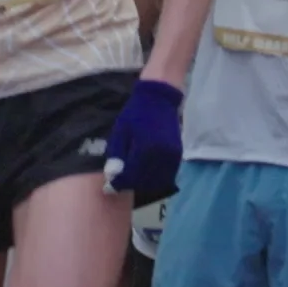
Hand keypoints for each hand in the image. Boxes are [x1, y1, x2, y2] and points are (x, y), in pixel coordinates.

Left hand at [100, 78, 183, 198]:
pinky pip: (167, 175)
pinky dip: (155, 179)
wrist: (159, 100)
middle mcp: (162, 155)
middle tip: (119, 183)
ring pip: (157, 181)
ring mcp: (173, 157)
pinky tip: (145, 174)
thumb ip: (117, 155)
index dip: (119, 183)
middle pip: (145, 181)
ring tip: (131, 178)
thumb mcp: (120, 132)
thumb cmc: (136, 114)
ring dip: (143, 184)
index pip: (131, 176)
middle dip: (130, 184)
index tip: (109, 186)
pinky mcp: (178, 156)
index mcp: (146, 148)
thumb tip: (112, 176)